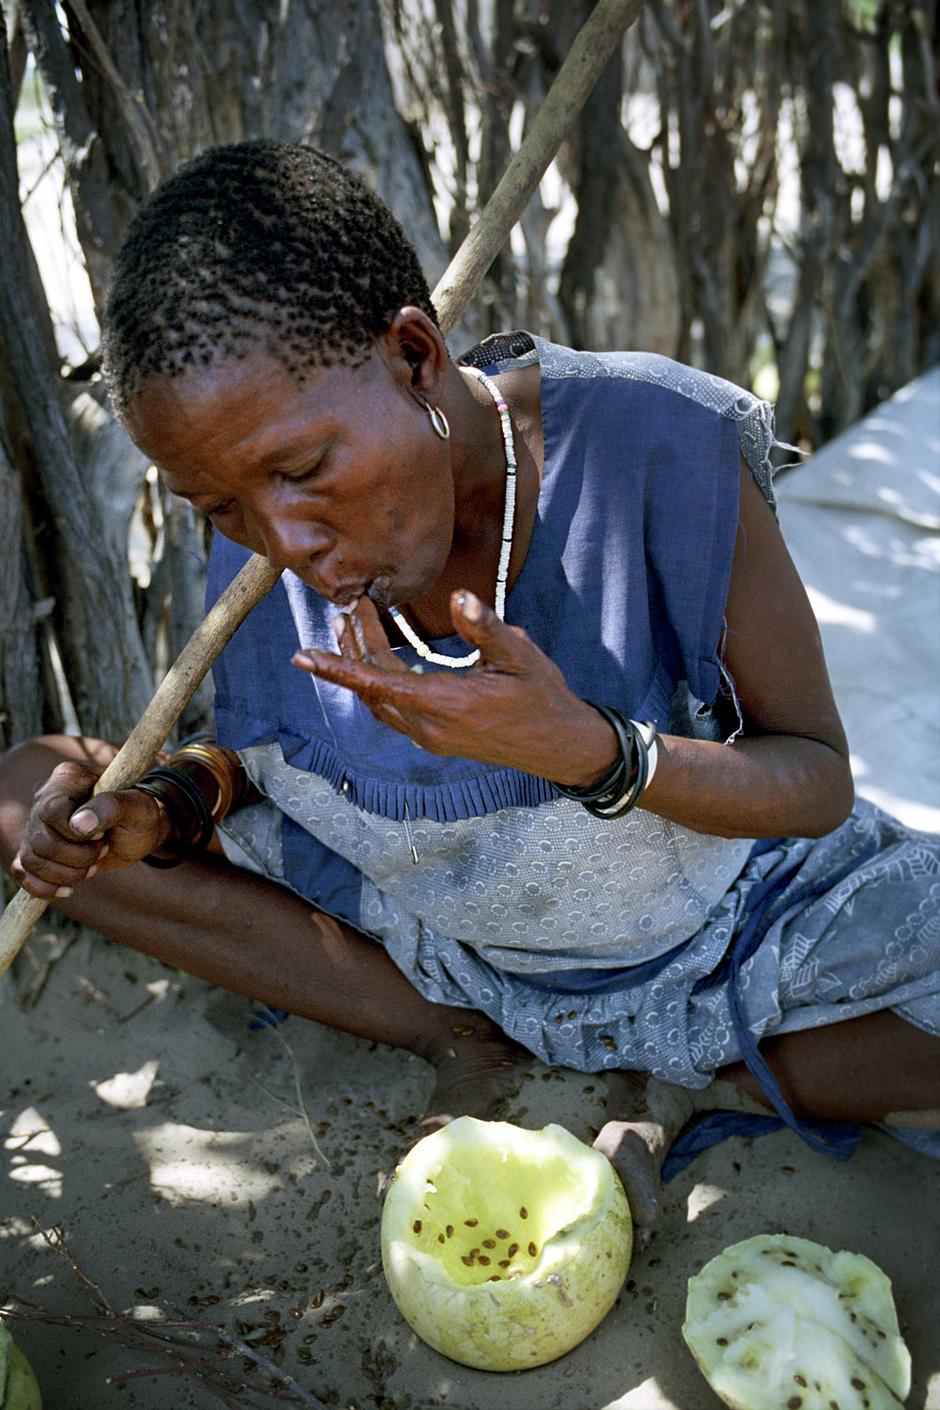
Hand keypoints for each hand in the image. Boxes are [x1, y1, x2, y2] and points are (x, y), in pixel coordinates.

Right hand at [11, 760, 170, 898]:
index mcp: (68, 778)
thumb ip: (113, 807)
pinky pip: (22, 871)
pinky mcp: (37, 849)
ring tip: (92, 867)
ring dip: (66, 874)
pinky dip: (43, 887)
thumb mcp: (139, 807)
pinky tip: (68, 889)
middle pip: (40, 840)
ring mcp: (38, 824)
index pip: (51, 811)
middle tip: (103, 850)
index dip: (75, 833)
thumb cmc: (140, 814)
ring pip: (31, 859)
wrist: (139, 832)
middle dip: (76, 857)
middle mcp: (45, 798)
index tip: (102, 835)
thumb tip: (80, 824)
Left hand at [291, 589, 617, 785]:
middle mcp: (429, 726)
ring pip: (380, 700)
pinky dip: (377, 681)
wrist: (559, 746)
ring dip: (361, 664)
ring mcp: (430, 736)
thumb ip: (486, 627)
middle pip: (373, 686)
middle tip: (346, 606)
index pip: (377, 682)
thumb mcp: (519, 656)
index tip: (303, 655)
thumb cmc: (542, 698)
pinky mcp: (436, 738)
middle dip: (352, 646)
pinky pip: (393, 709)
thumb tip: (459, 597)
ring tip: (351, 626)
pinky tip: (379, 659)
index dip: (338, 667)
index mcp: (445, 704)